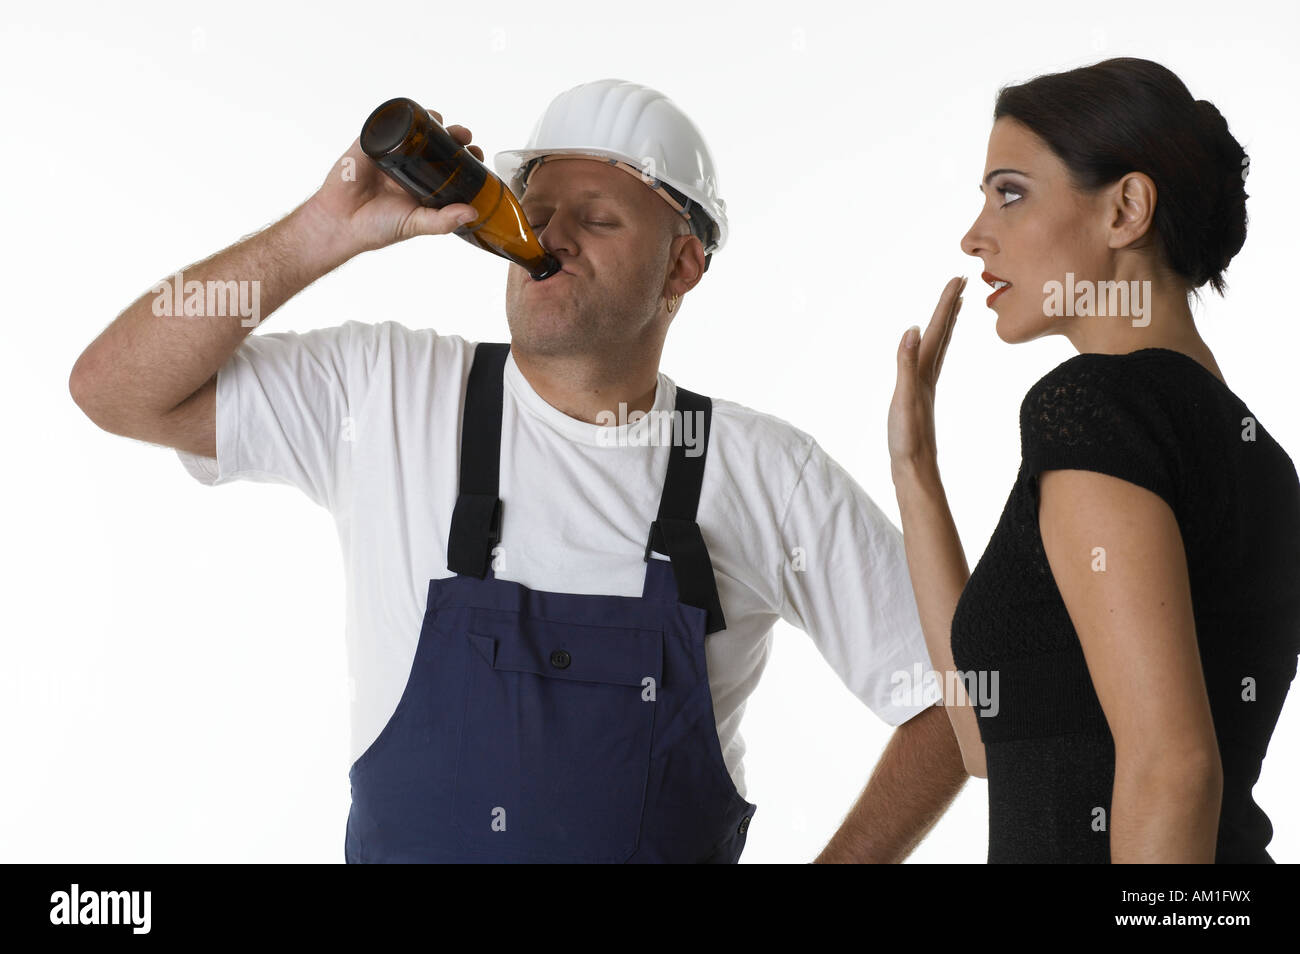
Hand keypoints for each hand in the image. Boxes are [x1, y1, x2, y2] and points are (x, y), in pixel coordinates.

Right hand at [304, 109, 486, 255]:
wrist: (341, 223)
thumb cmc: (377, 227)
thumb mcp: (416, 224)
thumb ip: (442, 221)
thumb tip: (472, 212)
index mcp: (423, 184)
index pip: (450, 165)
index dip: (465, 157)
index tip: (477, 154)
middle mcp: (409, 166)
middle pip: (437, 143)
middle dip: (454, 136)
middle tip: (464, 136)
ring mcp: (390, 153)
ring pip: (414, 129)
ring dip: (432, 121)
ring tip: (445, 124)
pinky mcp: (370, 144)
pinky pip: (384, 124)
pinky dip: (398, 116)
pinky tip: (414, 113)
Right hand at [888, 275, 964, 479]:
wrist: (915, 470)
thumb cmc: (907, 439)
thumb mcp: (904, 399)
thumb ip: (906, 364)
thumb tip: (912, 329)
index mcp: (924, 372)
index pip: (937, 330)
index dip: (945, 304)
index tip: (957, 279)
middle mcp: (928, 375)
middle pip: (942, 334)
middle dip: (950, 307)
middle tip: (961, 282)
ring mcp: (925, 386)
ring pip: (938, 348)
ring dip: (945, 326)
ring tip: (953, 308)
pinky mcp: (919, 397)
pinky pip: (929, 363)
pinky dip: (933, 348)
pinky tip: (929, 350)